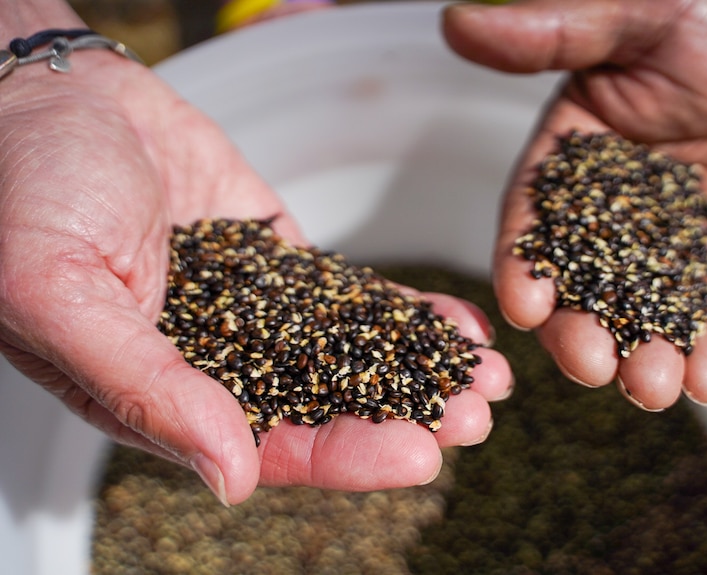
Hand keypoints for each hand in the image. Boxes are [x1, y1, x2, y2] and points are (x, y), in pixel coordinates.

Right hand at [0, 49, 510, 503]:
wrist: (51, 97)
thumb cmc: (24, 188)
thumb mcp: (58, 293)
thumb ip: (143, 387)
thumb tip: (229, 477)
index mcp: (156, 394)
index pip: (265, 445)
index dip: (344, 455)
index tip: (419, 454)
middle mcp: (215, 363)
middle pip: (324, 409)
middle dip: (402, 416)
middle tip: (473, 417)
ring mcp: (255, 312)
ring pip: (348, 356)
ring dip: (416, 370)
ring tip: (486, 377)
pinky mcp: (280, 261)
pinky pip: (348, 296)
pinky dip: (401, 312)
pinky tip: (455, 326)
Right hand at [443, 0, 706, 409]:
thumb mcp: (635, 19)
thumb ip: (555, 32)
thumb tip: (460, 22)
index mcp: (566, 165)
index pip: (531, 223)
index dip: (522, 266)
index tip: (524, 306)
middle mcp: (601, 217)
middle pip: (576, 287)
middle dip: (578, 331)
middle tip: (591, 361)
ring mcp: (653, 248)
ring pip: (636, 312)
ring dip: (639, 356)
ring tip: (652, 386)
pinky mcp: (706, 267)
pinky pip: (700, 315)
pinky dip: (701, 350)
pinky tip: (705, 378)